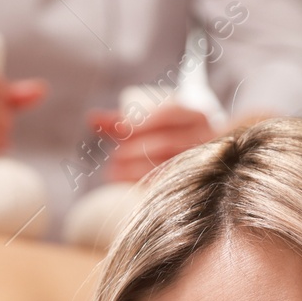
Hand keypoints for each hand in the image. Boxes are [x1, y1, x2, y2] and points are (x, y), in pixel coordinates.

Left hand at [86, 103, 214, 182]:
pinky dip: (149, 186)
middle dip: (134, 150)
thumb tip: (91, 120)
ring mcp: (208, 162)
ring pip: (171, 166)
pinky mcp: (201, 183)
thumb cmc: (172, 134)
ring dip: (136, 170)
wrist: (211, 154)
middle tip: (113, 158)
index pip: (168, 111)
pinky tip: (129, 189)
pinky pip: (174, 186)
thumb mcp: (152, 120)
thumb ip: (121, 120)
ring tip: (113, 173)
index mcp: (196, 113)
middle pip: (167, 143)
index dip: (141, 120)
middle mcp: (208, 136)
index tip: (119, 130)